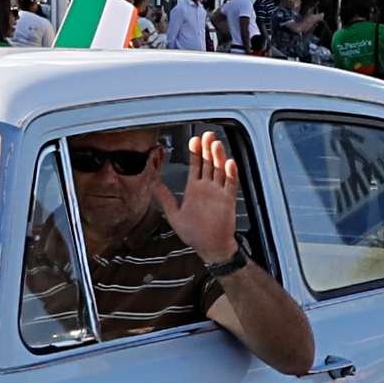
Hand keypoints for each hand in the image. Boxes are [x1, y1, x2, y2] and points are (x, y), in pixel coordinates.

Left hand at [161, 130, 245, 265]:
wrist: (210, 248)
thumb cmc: (194, 233)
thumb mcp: (174, 214)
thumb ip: (164, 197)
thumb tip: (152, 184)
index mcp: (195, 189)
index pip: (196, 166)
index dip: (195, 152)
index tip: (194, 140)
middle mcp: (207, 188)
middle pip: (209, 163)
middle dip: (207, 149)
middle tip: (207, 135)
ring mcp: (219, 193)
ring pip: (220, 170)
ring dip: (218, 157)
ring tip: (216, 144)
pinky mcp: (228, 201)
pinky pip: (230, 185)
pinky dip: (231, 174)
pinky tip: (229, 163)